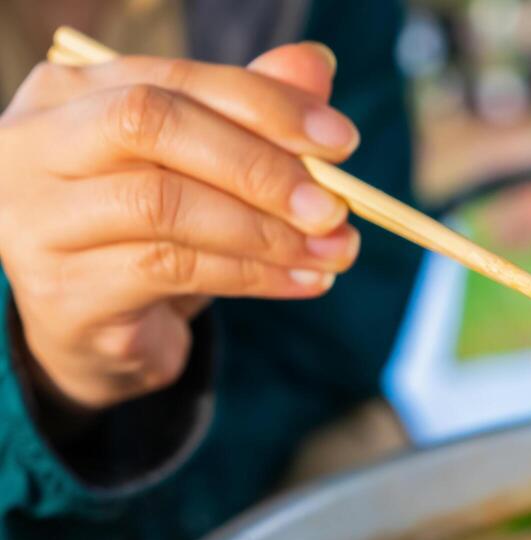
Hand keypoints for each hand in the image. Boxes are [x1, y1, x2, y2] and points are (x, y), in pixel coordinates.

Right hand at [0, 44, 360, 410]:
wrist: (93, 330)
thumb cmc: (147, 232)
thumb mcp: (199, 169)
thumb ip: (248, 114)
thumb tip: (315, 64)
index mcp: (67, 93)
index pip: (173, 78)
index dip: (265, 104)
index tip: (343, 143)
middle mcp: (35, 144)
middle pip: (152, 125)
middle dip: (259, 166)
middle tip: (335, 207)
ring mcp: (37, 219)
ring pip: (164, 206)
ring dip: (266, 232)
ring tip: (333, 252)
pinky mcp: (63, 290)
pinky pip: (170, 271)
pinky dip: (252, 275)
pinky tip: (303, 281)